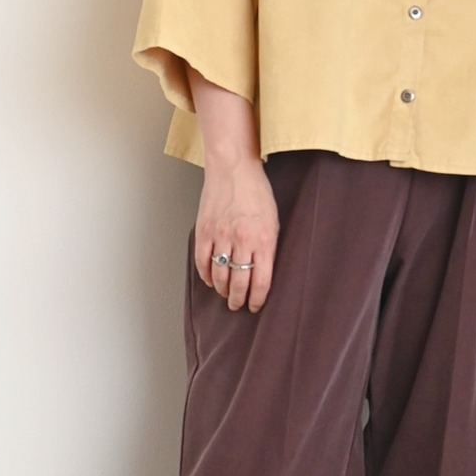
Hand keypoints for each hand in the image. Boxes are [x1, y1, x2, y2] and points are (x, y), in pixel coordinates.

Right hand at [194, 153, 279, 310]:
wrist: (234, 169)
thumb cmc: (257, 193)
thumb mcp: (273, 221)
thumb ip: (268, 247)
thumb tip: (263, 273)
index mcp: (263, 240)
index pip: (260, 282)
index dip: (257, 299)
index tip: (255, 306)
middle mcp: (242, 241)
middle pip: (238, 283)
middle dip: (238, 300)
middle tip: (237, 305)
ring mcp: (221, 236)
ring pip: (219, 275)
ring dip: (222, 290)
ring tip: (225, 294)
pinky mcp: (204, 230)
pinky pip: (202, 261)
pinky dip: (206, 275)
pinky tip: (210, 280)